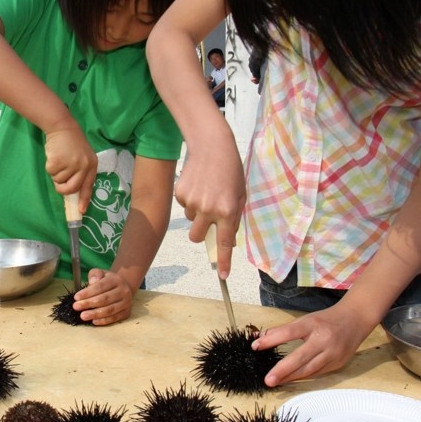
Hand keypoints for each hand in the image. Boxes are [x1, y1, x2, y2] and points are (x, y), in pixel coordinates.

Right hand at [44, 126, 96, 211]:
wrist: (62, 126)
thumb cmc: (71, 143)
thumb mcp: (82, 157)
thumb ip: (80, 171)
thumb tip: (72, 190)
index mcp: (91, 165)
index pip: (88, 186)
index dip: (84, 200)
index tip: (81, 211)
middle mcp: (84, 166)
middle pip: (72, 188)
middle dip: (62, 189)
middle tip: (58, 183)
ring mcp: (72, 164)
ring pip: (59, 180)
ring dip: (56, 172)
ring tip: (59, 158)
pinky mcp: (59, 161)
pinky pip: (51, 172)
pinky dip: (49, 166)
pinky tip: (54, 155)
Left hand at [72, 268, 134, 324]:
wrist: (124, 288)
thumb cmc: (108, 281)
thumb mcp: (101, 273)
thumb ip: (95, 275)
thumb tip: (92, 282)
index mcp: (116, 280)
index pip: (100, 286)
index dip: (87, 293)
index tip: (76, 297)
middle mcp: (123, 291)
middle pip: (105, 299)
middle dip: (89, 303)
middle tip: (76, 307)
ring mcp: (126, 303)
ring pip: (109, 310)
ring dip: (95, 314)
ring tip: (83, 316)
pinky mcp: (126, 313)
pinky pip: (114, 318)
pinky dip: (104, 321)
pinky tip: (94, 321)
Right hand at [174, 139, 243, 277]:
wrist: (212, 146)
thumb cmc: (230, 170)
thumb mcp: (240, 194)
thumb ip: (233, 216)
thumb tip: (226, 235)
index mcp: (228, 211)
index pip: (225, 243)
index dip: (225, 261)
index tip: (223, 276)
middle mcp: (209, 210)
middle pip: (197, 237)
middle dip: (199, 231)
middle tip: (206, 216)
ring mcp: (193, 203)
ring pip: (190, 219)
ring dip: (196, 211)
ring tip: (205, 190)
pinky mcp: (180, 194)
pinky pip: (183, 205)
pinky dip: (189, 198)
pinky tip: (197, 183)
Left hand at [252, 300, 378, 385]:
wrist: (355, 319)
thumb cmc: (326, 320)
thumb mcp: (304, 320)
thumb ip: (282, 331)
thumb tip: (258, 339)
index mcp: (313, 324)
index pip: (289, 332)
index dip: (271, 339)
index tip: (255, 347)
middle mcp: (324, 340)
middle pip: (301, 357)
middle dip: (283, 370)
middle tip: (268, 380)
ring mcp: (333, 353)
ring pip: (310, 370)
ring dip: (291, 377)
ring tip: (276, 381)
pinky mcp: (338, 363)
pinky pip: (317, 373)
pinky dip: (303, 377)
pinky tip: (291, 379)